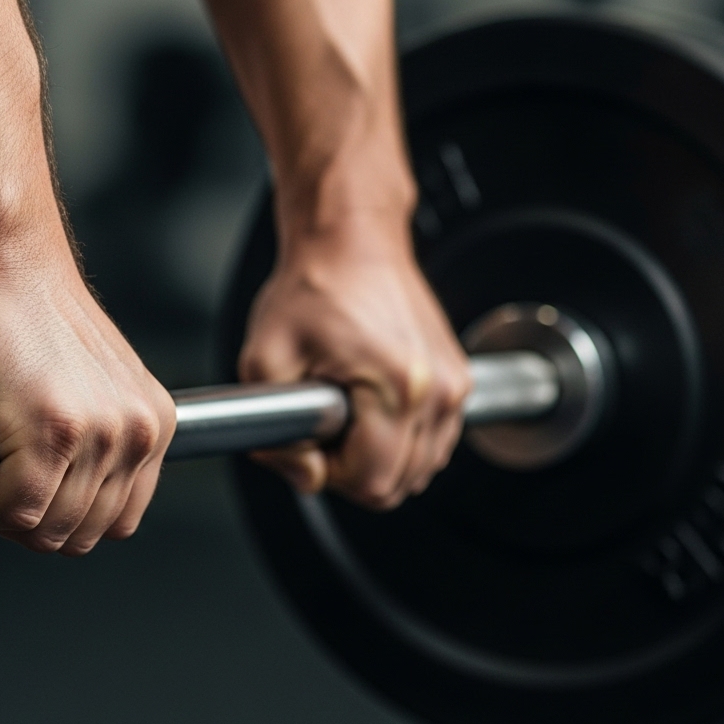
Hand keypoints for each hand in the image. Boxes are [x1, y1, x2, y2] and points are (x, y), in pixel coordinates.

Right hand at [0, 255, 175, 554]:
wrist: (4, 268)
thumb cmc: (29, 324)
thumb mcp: (93, 391)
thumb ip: (99, 448)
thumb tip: (70, 507)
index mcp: (155, 425)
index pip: (119, 519)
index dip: (67, 519)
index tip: (32, 497)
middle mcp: (140, 432)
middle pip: (84, 534)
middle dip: (33, 522)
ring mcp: (104, 434)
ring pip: (50, 530)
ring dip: (6, 512)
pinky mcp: (57, 431)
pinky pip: (17, 511)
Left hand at [239, 218, 470, 508]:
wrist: (351, 239)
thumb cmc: (314, 286)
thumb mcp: (265, 360)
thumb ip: (279, 435)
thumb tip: (307, 477)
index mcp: (396, 387)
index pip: (371, 482)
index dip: (329, 473)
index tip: (311, 441)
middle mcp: (437, 390)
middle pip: (399, 484)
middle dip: (353, 468)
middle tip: (325, 426)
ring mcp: (454, 385)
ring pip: (421, 467)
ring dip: (380, 456)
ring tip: (349, 410)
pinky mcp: (458, 377)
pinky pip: (435, 440)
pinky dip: (403, 438)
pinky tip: (373, 405)